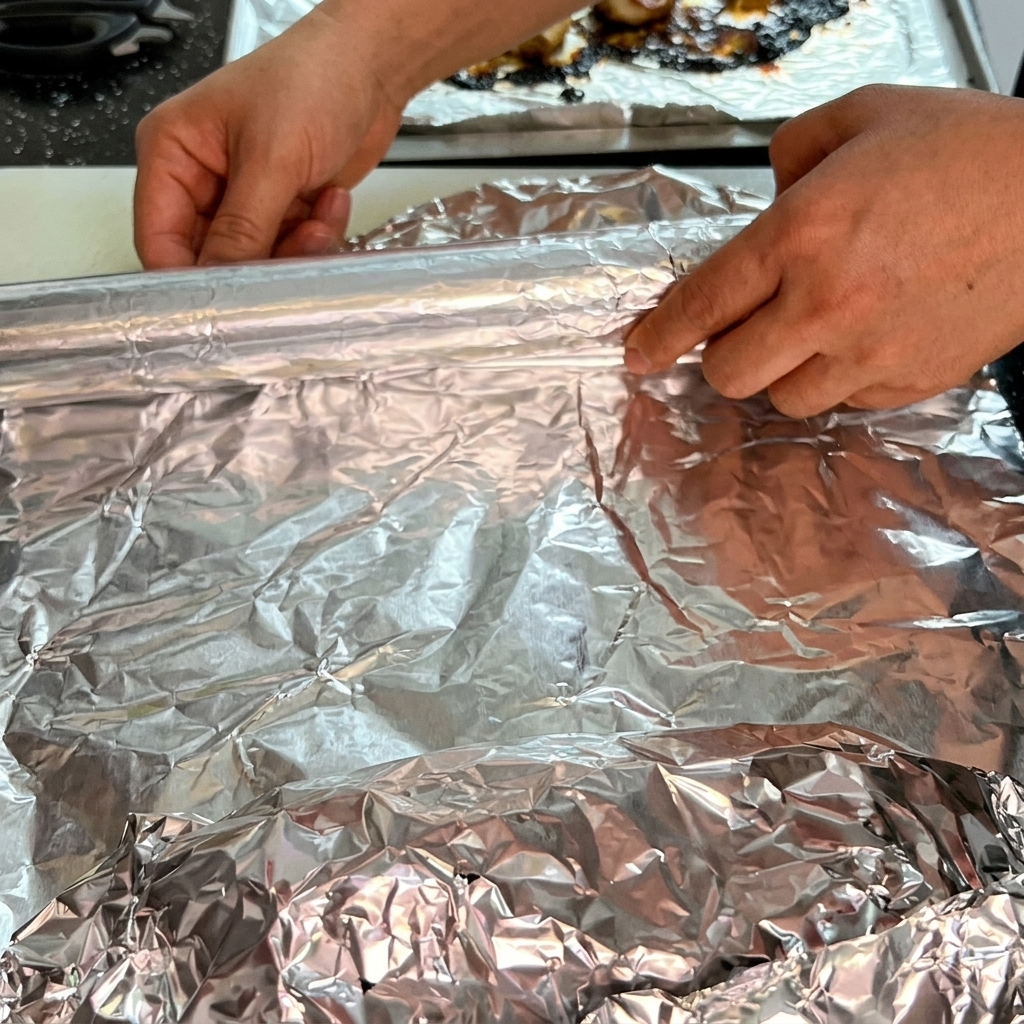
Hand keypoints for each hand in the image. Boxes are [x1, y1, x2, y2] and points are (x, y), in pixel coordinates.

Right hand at [134, 0, 585, 269]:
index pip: (159, 240)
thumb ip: (243, 227)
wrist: (370, 68)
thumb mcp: (272, 157)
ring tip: (318, 212)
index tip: (225, 301)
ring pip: (256, 260)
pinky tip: (328, 200)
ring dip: (296, 248)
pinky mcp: (280, 207)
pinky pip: (290, 249)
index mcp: (172, 153)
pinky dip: (316, 236)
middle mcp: (201, 178)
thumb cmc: (313, 79)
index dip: (189, 278)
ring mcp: (243, 196)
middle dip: (258, 261)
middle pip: (212, 258)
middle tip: (293, 245)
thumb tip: (219, 280)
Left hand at [625, 85, 1023, 415]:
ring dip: (784, 371)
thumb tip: (768, 195)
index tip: (638, 354)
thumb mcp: (865, 115)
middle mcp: (826, 303)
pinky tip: (866, 338)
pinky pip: (845, 405)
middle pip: (729, 372)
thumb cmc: (969, 152)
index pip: (702, 305)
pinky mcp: (910, 381)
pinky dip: (839, 381)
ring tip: (818, 328)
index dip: (658, 337)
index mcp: (801, 233)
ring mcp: (870, 351)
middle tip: (745, 327)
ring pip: (784, 399)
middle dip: (723, 354)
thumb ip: (793, 151)